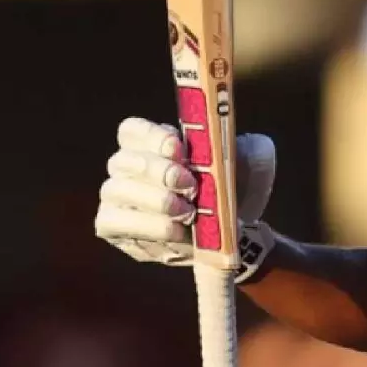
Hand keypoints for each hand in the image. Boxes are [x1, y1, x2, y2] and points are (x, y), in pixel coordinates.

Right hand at [95, 116, 276, 274]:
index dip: (152, 137)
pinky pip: (114, 222)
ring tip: (188, 213)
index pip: (133, 130)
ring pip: (117, 190)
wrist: (231, 235)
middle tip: (190, 186)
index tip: (179, 150)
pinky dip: (147, 227)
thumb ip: (249, 150)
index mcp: (153, 144)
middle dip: (160, 172)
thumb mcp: (252, 168)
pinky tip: (175, 232)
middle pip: (125, 159)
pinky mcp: (114, 227)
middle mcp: (128, 167)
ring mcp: (117, 197)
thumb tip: (235, 145)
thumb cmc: (233, 194)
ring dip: (156, 201)